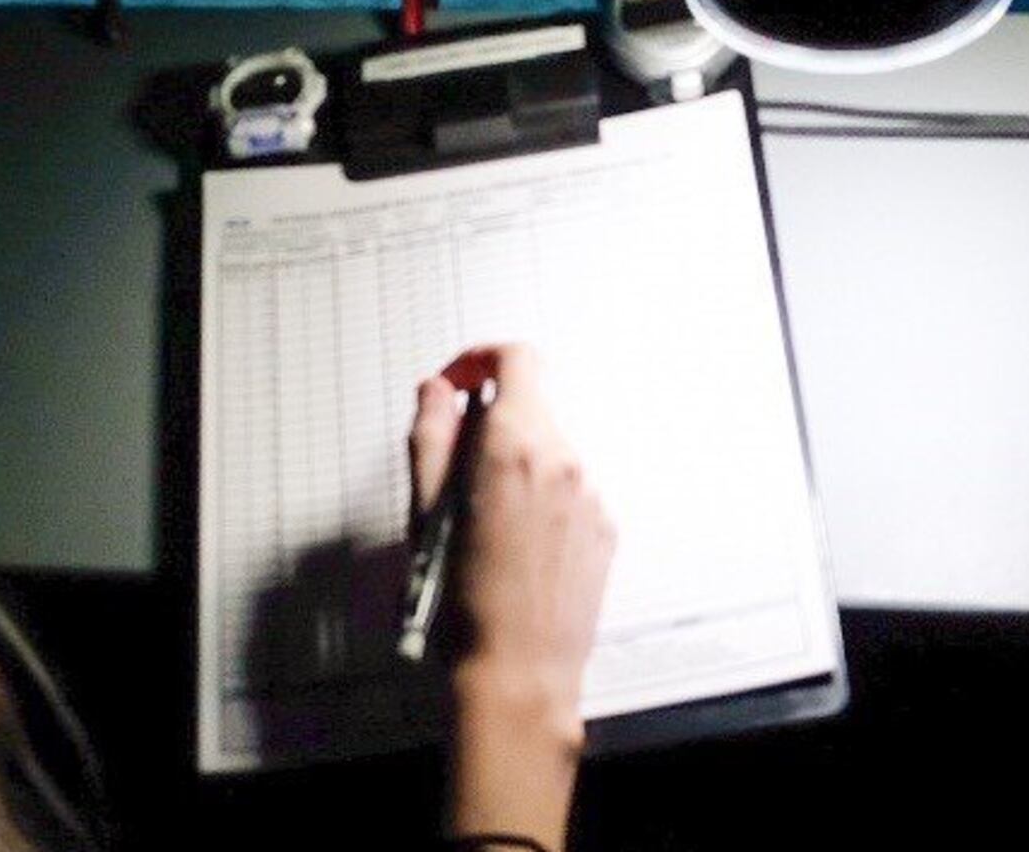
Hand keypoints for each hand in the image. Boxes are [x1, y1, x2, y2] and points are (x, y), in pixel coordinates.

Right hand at [415, 343, 615, 846]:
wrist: (518, 671)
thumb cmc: (464, 604)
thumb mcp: (424, 511)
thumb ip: (430, 436)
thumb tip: (436, 392)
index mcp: (515, 445)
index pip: (516, 358)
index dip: (481, 360)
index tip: (458, 383)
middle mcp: (563, 460)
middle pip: (531, 404)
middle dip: (490, 422)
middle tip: (453, 470)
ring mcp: (591, 494)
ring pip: (551, 449)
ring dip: (517, 464)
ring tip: (482, 523)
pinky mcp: (605, 526)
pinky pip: (570, 488)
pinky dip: (542, 498)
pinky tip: (515, 545)